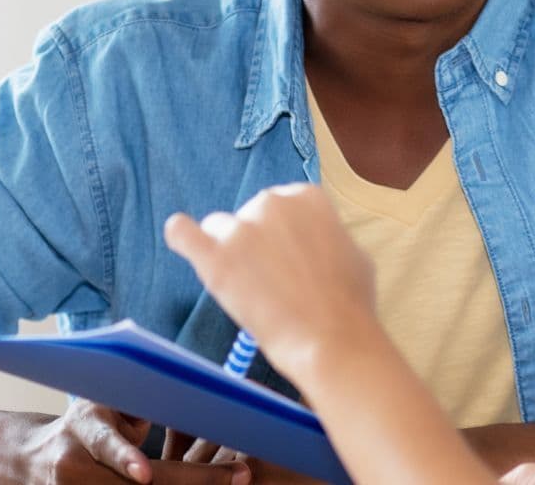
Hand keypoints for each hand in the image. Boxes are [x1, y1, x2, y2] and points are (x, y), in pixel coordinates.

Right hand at [19, 399, 251, 483]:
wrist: (37, 459)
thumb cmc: (88, 423)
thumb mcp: (106, 402)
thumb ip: (140, 403)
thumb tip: (191, 395)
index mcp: (83, 427)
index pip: (106, 444)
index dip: (126, 458)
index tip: (145, 474)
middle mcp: (76, 466)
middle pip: (139, 484)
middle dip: (194, 481)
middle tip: (240, 475)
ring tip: (232, 484)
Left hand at [164, 184, 379, 382]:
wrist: (331, 339)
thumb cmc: (350, 303)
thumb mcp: (353, 252)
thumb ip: (326, 236)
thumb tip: (312, 240)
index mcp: (307, 196)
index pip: (282, 205)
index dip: (283, 234)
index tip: (287, 258)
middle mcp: (272, 202)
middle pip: (249, 215)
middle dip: (256, 242)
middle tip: (272, 280)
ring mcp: (241, 228)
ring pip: (219, 229)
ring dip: (229, 251)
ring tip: (247, 286)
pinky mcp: (215, 257)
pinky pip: (182, 232)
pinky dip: (181, 235)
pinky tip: (182, 239)